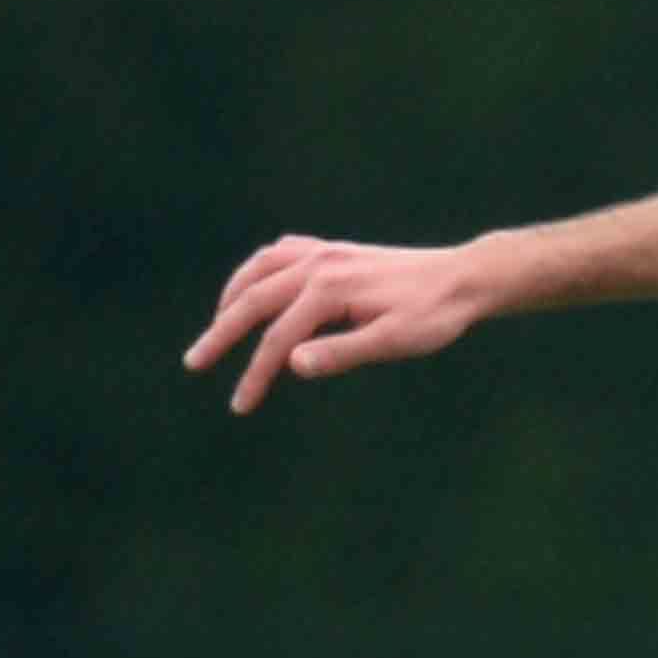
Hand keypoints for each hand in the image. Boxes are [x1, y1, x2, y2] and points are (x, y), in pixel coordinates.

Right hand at [185, 235, 507, 411]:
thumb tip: (290, 365)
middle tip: (194, 363)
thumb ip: (341, 353)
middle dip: (221, 333)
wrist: (463, 279)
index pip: (278, 340)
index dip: (255, 375)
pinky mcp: (334, 251)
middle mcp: (318, 264)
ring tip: (217, 325)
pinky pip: (282, 254)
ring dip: (233, 296)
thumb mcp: (393, 342)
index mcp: (328, 290)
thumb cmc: (433, 316)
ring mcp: (324, 253)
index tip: (240, 406)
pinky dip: (259, 269)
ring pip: (260, 269)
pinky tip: (255, 285)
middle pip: (254, 300)